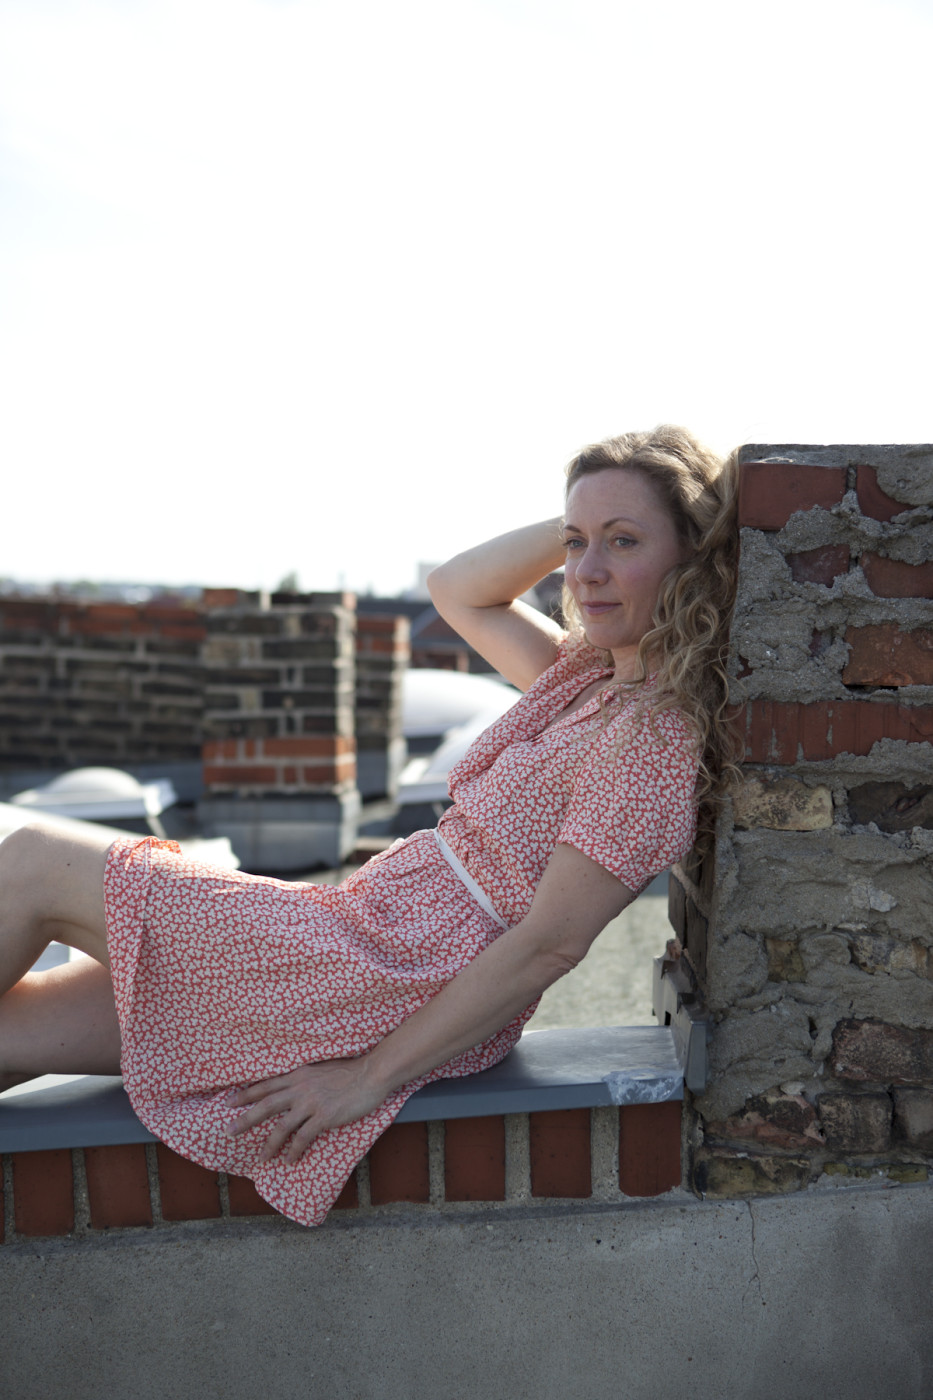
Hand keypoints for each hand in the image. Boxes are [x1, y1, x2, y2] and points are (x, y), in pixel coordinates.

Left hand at [224, 1058, 383, 1163]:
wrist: (371, 1073)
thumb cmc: (350, 1071)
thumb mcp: (321, 1069)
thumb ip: (305, 1079)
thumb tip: (295, 1090)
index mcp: (298, 1075)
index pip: (266, 1085)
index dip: (245, 1093)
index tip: (228, 1102)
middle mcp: (300, 1087)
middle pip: (265, 1105)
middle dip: (245, 1119)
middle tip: (228, 1132)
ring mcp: (311, 1102)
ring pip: (281, 1126)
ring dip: (269, 1144)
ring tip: (261, 1158)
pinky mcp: (324, 1116)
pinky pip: (303, 1137)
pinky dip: (294, 1151)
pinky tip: (290, 1160)